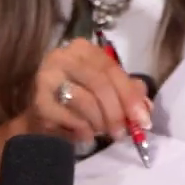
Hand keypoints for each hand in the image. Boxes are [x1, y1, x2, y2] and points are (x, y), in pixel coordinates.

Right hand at [29, 39, 151, 145]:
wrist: (41, 117)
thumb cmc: (75, 100)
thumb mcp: (104, 92)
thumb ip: (127, 93)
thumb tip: (146, 107)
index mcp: (83, 49)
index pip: (111, 69)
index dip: (130, 96)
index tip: (143, 120)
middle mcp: (62, 57)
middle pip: (100, 83)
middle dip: (117, 112)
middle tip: (122, 133)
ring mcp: (47, 77)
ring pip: (85, 101)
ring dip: (100, 122)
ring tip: (102, 132)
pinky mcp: (38, 101)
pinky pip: (70, 117)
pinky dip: (83, 130)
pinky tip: (85, 135)